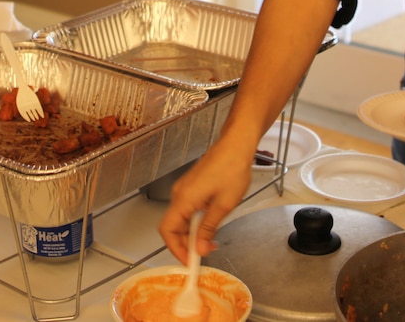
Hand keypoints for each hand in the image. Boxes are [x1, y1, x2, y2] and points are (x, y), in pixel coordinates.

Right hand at [158, 137, 253, 263]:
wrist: (236, 145)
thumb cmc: (232, 169)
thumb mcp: (223, 205)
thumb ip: (209, 228)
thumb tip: (201, 248)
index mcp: (183, 199)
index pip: (167, 230)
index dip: (176, 249)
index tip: (189, 260)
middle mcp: (180, 194)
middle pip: (173, 226)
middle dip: (187, 243)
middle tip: (204, 253)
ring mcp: (185, 189)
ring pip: (181, 218)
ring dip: (193, 232)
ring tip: (211, 240)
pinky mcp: (192, 186)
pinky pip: (188, 209)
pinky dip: (196, 221)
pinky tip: (211, 224)